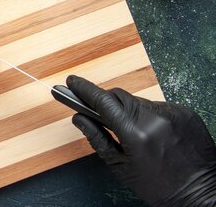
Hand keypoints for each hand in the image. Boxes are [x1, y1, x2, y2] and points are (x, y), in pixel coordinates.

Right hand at [67, 75, 215, 206]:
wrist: (202, 192)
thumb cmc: (160, 186)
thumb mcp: (121, 167)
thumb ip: (97, 138)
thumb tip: (79, 118)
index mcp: (136, 133)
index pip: (103, 101)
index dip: (84, 89)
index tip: (72, 82)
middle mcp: (155, 117)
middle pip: (119, 96)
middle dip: (105, 101)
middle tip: (95, 110)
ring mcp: (173, 112)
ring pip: (138, 101)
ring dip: (128, 110)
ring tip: (132, 132)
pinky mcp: (185, 111)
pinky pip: (157, 106)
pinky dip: (148, 115)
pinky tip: (153, 133)